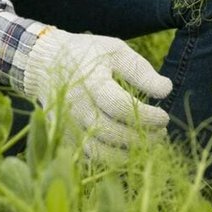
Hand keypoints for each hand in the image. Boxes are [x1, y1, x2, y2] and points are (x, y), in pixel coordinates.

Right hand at [15, 28, 172, 159]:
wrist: (45, 62)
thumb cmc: (87, 54)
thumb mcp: (116, 51)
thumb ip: (141, 71)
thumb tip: (166, 90)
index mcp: (91, 83)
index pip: (122, 108)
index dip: (148, 117)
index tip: (164, 117)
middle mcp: (76, 108)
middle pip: (112, 134)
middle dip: (142, 138)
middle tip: (161, 133)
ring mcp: (68, 125)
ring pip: (99, 153)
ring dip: (128, 154)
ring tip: (148, 144)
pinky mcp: (64, 137)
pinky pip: (88, 158)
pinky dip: (111, 159)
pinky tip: (127, 148)